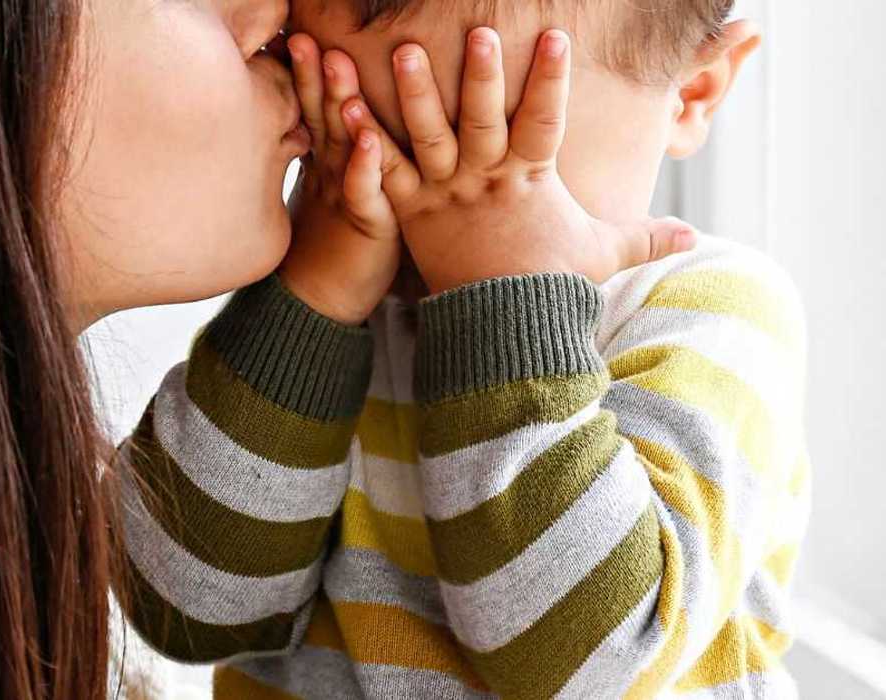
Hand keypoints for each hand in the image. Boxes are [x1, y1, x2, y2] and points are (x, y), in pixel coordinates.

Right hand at [278, 34, 401, 324]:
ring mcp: (344, 197)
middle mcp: (331, 173)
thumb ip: (335, 155)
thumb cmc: (334, 251)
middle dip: (312, 74)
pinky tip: (370, 138)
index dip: (302, 75)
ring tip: (336, 62)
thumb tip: (339, 119)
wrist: (320, 307)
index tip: (292, 37)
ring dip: (338, 103)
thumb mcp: (332, 194)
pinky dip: (365, 165)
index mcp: (325, 163)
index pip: (311, 110)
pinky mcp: (366, 224)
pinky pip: (365, 191)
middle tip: (302, 36)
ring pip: (341, 144)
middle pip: (321, 116)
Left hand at [340, 28, 695, 294]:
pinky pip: (384, 172)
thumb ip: (644, 235)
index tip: (555, 35)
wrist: (498, 329)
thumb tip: (695, 235)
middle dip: (481, 75)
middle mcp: (485, 180)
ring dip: (415, 94)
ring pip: (429, 136)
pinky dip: (363, 144)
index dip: (550, 79)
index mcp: (530, 179)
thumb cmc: (549, 285)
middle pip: (483, 120)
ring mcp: (445, 194)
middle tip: (477, 32)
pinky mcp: (409, 211)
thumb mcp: (601, 254)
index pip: (545, 120)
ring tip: (402, 50)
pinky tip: (344, 107)